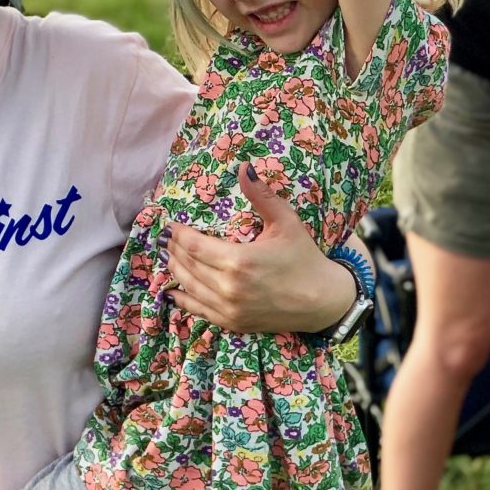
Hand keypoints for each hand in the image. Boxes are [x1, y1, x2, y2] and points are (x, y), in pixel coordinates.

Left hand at [163, 166, 351, 333]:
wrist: (324, 301)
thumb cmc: (304, 258)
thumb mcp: (286, 222)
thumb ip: (261, 196)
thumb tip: (244, 167)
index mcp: (238, 261)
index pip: (193, 245)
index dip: (178, 234)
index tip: (171, 225)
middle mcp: (228, 288)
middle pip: (187, 265)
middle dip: (174, 249)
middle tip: (166, 238)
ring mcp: (229, 309)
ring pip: (189, 287)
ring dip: (175, 270)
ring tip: (169, 256)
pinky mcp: (233, 323)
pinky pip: (199, 311)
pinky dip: (183, 299)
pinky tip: (173, 290)